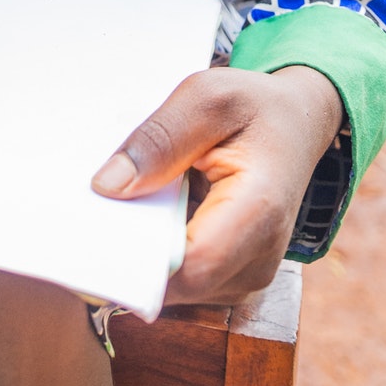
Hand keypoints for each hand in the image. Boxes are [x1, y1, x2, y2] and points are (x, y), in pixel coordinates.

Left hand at [91, 65, 342, 305]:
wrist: (296, 128)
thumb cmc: (255, 109)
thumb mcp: (208, 96)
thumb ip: (159, 138)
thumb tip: (107, 187)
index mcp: (259, 211)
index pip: (190, 266)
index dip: (136, 259)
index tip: (90, 233)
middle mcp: (258, 260)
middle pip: (175, 284)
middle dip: (130, 253)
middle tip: (93, 211)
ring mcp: (245, 278)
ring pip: (172, 289)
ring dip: (142, 253)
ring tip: (132, 203)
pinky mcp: (229, 281)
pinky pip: (179, 282)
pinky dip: (156, 253)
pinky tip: (149, 216)